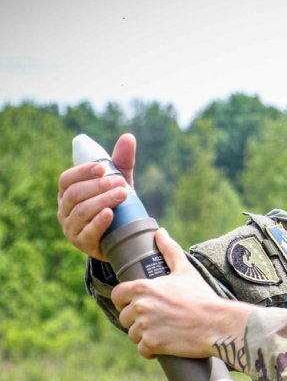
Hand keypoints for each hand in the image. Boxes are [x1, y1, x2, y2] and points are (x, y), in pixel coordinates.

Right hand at [57, 134, 136, 260]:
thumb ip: (121, 162)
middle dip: (98, 186)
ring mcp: (71, 228)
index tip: (102, 167)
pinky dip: (98, 222)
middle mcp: (64, 210)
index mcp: (68, 193)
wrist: (123, 239)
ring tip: (121, 194)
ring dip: (102, 201)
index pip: (67, 179)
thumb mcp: (119, 183)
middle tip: (120, 183)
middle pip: (75, 194)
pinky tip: (110, 214)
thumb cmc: (117, 205)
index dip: (82, 172)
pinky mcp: (82, 243)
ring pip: (81, 211)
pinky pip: (87, 232)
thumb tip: (128, 137)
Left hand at [112, 228, 251, 359]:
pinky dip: (152, 350)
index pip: (118, 295)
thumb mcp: (185, 271)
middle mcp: (140, 306)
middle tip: (158, 320)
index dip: (125, 301)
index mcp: (143, 287)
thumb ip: (169, 250)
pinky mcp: (152, 344)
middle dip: (138, 320)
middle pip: (125, 317)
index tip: (137, 305)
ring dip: (145, 336)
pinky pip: (143, 350)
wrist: (217, 323)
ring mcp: (145, 326)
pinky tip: (165, 344)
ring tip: (164, 332)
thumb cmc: (202, 296)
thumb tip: (160, 232)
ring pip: (133, 335)